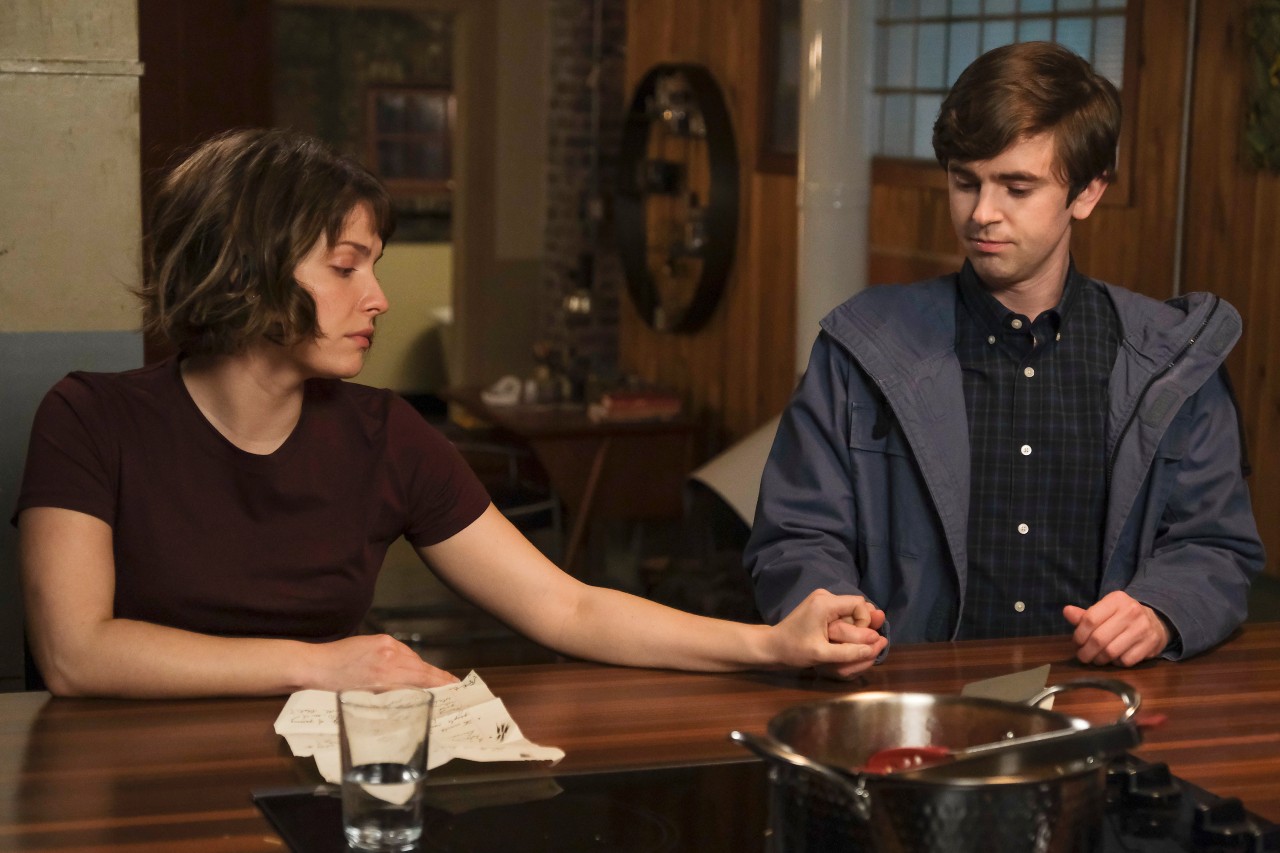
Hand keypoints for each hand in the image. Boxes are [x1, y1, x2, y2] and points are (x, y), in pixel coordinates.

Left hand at [311, 634, 458, 690]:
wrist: (314, 665)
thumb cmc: (333, 689)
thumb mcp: (365, 699)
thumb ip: (391, 696)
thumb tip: (412, 698)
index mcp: (386, 677)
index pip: (422, 680)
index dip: (441, 684)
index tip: (455, 688)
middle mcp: (389, 658)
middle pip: (423, 669)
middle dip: (439, 678)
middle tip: (454, 684)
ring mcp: (386, 646)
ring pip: (414, 660)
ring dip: (425, 670)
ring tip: (437, 679)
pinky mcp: (381, 639)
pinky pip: (404, 651)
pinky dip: (411, 661)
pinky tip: (414, 668)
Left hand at [771, 590, 887, 679]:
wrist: (772, 647)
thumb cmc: (794, 650)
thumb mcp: (822, 654)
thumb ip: (849, 652)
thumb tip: (874, 648)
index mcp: (825, 602)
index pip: (860, 604)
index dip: (865, 622)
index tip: (857, 640)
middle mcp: (825, 595)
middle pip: (856, 607)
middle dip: (860, 626)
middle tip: (855, 644)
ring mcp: (821, 600)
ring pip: (850, 611)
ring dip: (853, 628)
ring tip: (846, 644)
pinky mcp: (819, 606)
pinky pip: (842, 613)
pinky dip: (845, 626)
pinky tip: (839, 639)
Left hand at [1063, 591, 1169, 666]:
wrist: (1156, 621)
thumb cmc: (1122, 617)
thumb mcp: (1104, 611)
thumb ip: (1084, 615)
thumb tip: (1066, 611)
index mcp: (1116, 599)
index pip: (1090, 619)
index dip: (1079, 635)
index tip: (1077, 643)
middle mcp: (1131, 611)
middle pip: (1099, 638)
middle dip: (1087, 652)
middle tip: (1083, 656)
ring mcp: (1143, 628)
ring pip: (1112, 652)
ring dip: (1100, 660)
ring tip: (1096, 659)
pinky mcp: (1152, 644)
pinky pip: (1126, 660)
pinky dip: (1116, 663)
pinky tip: (1114, 659)